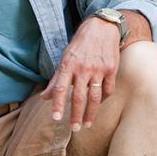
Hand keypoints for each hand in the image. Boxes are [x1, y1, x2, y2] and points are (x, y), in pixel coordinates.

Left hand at [40, 17, 120, 131]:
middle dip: (76, 115)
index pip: (61, 88)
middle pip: (79, 97)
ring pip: (95, 97)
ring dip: (91, 113)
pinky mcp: (112, 69)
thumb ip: (56, 79)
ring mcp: (98, 69)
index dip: (58, 104)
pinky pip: (108, 90)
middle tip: (74, 128)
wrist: (101, 28)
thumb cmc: (80, 44)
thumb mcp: (65, 57)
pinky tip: (99, 105)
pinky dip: (104, 100)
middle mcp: (83, 68)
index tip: (56, 118)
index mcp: (68, 64)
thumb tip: (44, 97)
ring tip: (87, 124)